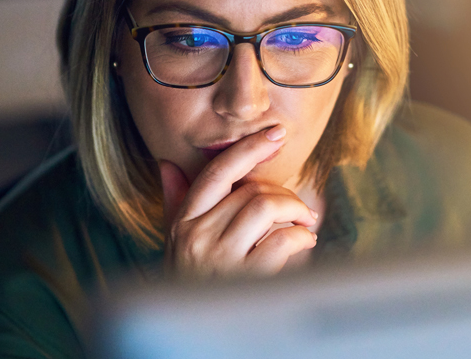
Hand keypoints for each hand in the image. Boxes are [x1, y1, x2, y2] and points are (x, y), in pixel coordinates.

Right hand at [159, 126, 317, 278]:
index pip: (217, 172)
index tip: (275, 134)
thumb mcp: (173, 241)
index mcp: (183, 221)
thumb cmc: (187, 282)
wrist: (191, 335)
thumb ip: (175, 202)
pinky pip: (282, 241)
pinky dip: (302, 238)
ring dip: (296, 211)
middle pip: (250, 190)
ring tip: (304, 224)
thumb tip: (166, 164)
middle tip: (298, 208)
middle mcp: (197, 236)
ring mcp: (220, 259)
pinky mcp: (244, 280)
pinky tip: (304, 244)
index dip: (248, 148)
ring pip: (266, 208)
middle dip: (283, 194)